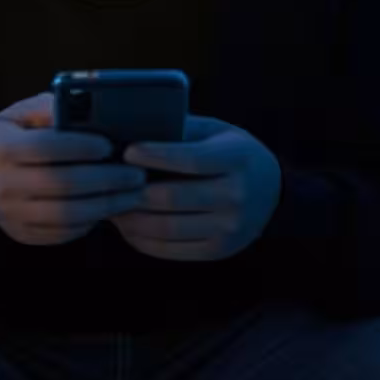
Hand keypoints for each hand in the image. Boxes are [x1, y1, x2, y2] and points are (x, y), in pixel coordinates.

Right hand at [0, 92, 146, 246]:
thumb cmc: (13, 135)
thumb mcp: (22, 113)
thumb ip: (51, 108)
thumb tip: (86, 106)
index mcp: (2, 148)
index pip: (45, 148)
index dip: (80, 147)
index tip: (110, 145)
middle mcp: (3, 184)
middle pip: (62, 185)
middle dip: (106, 180)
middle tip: (137, 174)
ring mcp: (11, 214)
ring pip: (67, 215)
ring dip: (106, 205)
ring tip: (133, 193)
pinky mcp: (23, 234)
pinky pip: (63, 233)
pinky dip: (92, 221)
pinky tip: (110, 206)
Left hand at [107, 114, 282, 260]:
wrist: (272, 192)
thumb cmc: (232, 154)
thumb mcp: (216, 131)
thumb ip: (181, 130)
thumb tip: (132, 128)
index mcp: (237, 158)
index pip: (191, 160)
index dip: (155, 156)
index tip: (127, 151)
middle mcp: (236, 196)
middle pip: (172, 198)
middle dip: (132, 191)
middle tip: (106, 182)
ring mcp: (229, 229)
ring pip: (166, 227)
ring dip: (130, 218)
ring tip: (110, 204)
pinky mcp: (218, 251)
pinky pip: (170, 249)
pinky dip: (140, 239)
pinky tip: (126, 225)